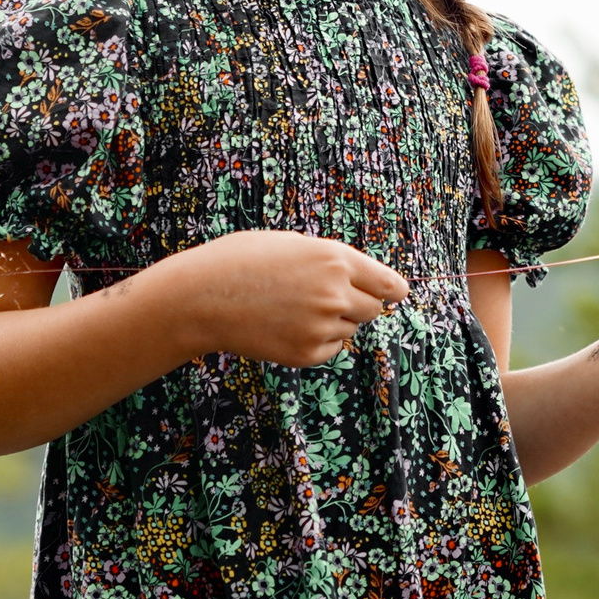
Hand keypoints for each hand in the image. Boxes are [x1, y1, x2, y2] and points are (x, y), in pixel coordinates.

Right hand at [166, 230, 408, 366]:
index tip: (396, 294)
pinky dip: (319, 342)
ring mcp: (321, 327)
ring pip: (349, 330)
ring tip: (295, 309)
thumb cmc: (242, 261)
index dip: (394, 289)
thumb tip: (359, 281)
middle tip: (328, 298)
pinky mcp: (306, 354)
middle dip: (358, 304)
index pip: (388, 283)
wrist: (202, 297)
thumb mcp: (292, 245)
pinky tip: (288, 327)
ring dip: (335, 322)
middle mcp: (335, 293)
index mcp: (335, 259)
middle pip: (373, 310)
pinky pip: (331, 350)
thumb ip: (330, 262)